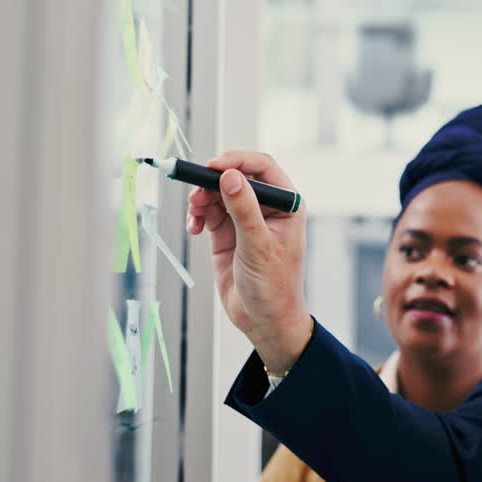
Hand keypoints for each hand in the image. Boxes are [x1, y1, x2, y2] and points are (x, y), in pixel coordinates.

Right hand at [186, 151, 312, 372]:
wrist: (263, 320)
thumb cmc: (274, 286)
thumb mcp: (258, 246)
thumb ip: (244, 210)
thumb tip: (230, 176)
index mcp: (287, 204)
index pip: (263, 167)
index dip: (237, 160)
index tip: (213, 166)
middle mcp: (267, 207)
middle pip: (236, 176)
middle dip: (213, 181)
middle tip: (196, 193)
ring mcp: (246, 219)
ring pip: (219, 193)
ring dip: (202, 199)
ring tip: (195, 215)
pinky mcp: (228, 232)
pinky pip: (209, 211)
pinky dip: (198, 214)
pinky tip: (194, 227)